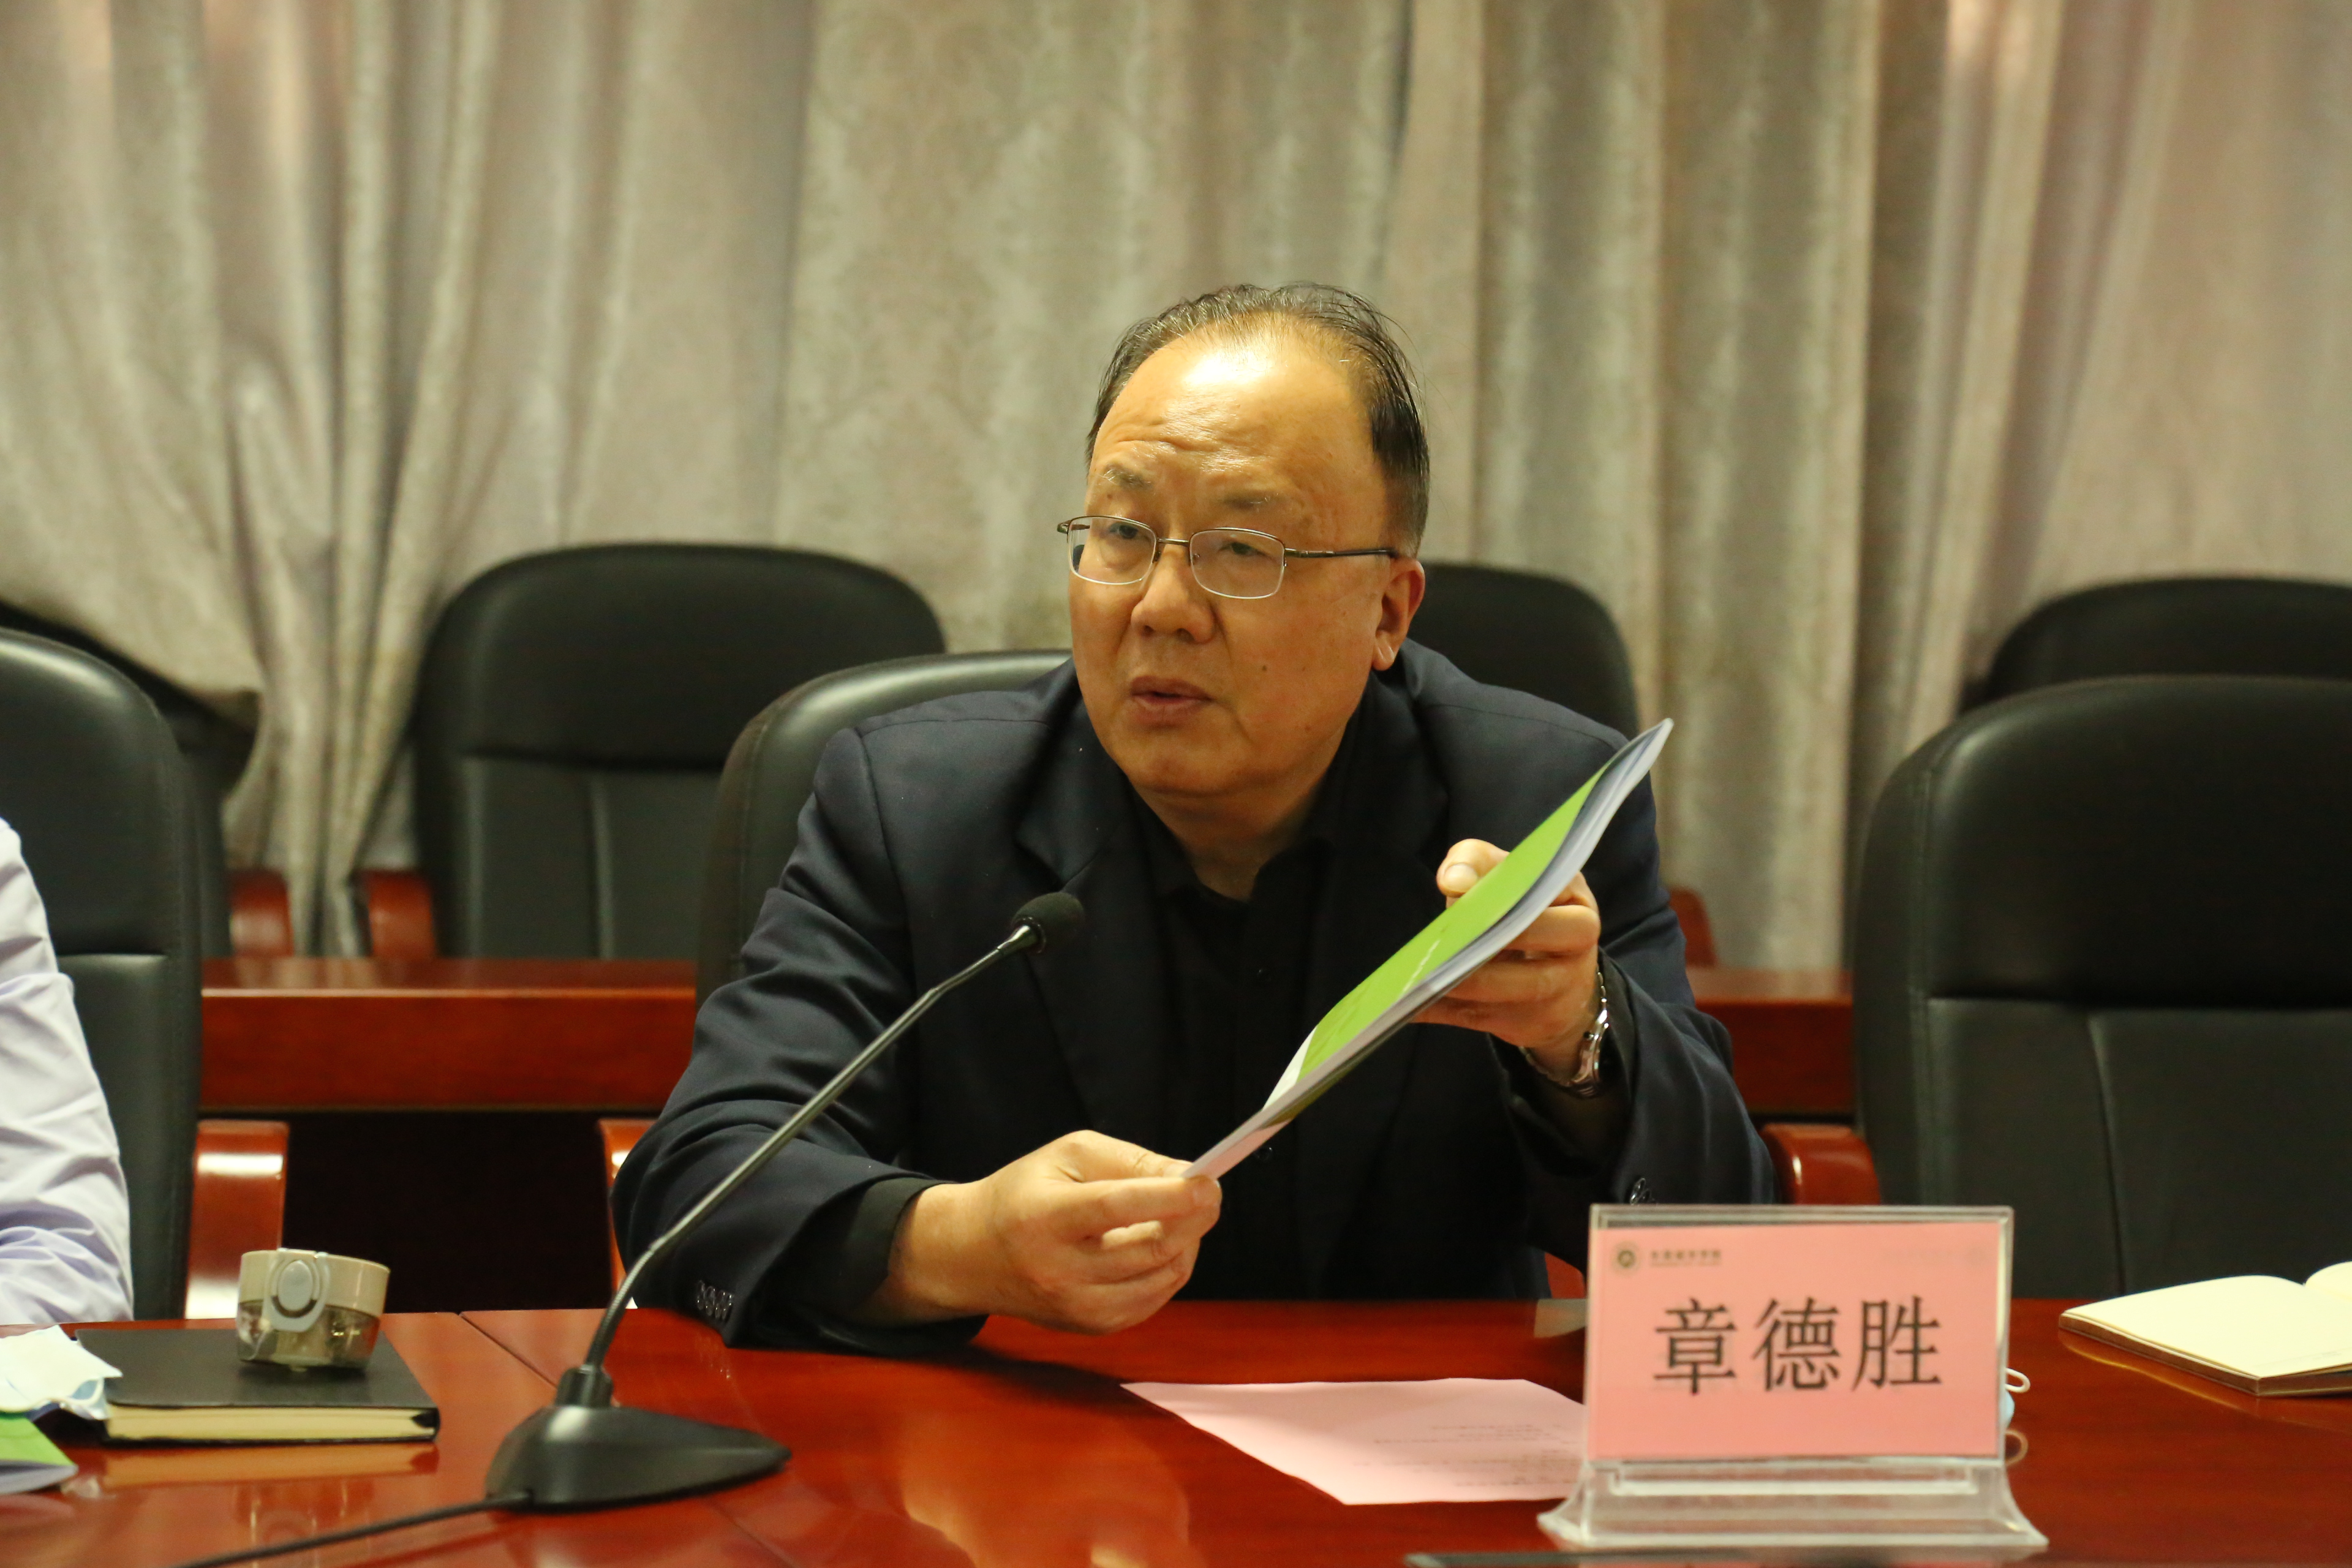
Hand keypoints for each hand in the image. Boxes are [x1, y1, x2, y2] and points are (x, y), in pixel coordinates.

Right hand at [860, 1131, 1220, 1333]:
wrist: (973, 1254)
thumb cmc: (1025, 1193)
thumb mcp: (1068, 1155)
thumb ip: (1131, 1161)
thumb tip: (1190, 1179)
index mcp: (1044, 1218)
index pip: (1116, 1209)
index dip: (1170, 1196)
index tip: (1208, 1182)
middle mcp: (1057, 1270)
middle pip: (1149, 1249)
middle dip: (1193, 1219)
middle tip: (1207, 1194)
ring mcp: (1075, 1307)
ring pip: (1161, 1277)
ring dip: (1185, 1244)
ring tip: (1174, 1216)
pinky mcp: (1091, 1326)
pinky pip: (1153, 1298)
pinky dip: (1168, 1269)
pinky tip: (1154, 1246)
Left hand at [1417, 838, 1602, 1080]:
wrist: (1569, 986)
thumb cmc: (1535, 917)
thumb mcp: (1521, 880)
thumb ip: (1482, 863)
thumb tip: (1453, 880)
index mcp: (1578, 912)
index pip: (1537, 896)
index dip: (1493, 889)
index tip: (1452, 887)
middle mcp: (1575, 955)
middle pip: (1519, 940)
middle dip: (1474, 934)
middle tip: (1436, 932)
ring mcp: (1553, 997)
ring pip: (1497, 990)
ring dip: (1451, 979)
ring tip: (1416, 968)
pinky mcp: (1525, 1026)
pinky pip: (1472, 1017)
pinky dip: (1436, 1008)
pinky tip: (1408, 1001)